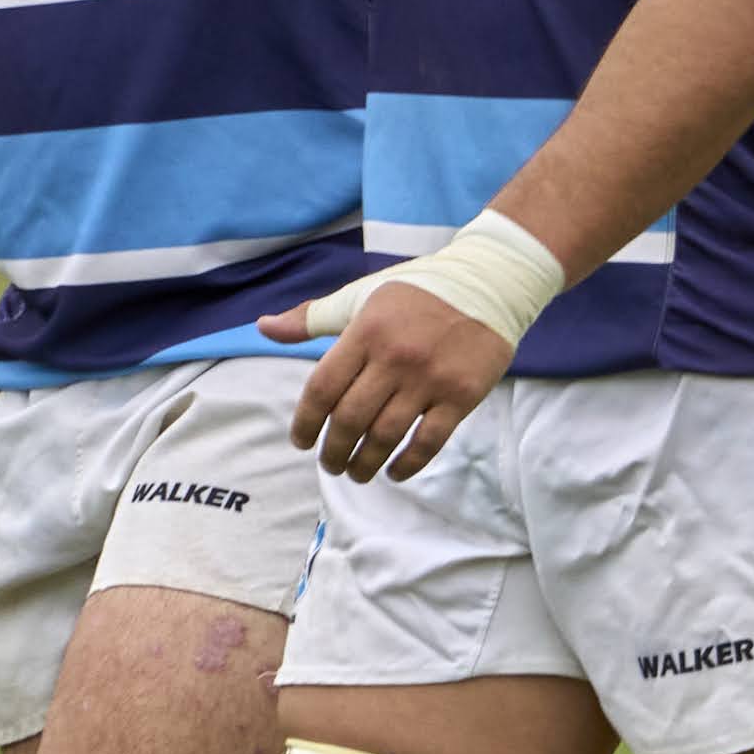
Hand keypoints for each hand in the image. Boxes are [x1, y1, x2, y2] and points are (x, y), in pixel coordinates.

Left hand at [263, 280, 514, 482]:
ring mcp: (429, 379)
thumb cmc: (418, 291)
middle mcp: (394, 357)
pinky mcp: (461, 395)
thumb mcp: (361, 296)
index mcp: (365, 331)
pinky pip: (428, 442)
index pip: (322, 389)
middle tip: (330, 464)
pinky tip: (394, 472)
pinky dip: (407, 464)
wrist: (489, 281)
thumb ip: (313, 317)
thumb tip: (263, 327)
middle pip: (350, 420)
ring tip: (356, 472)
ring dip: (364, 463)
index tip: (301, 441)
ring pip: (385, 437)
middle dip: (333, 452)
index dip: (305, 422)